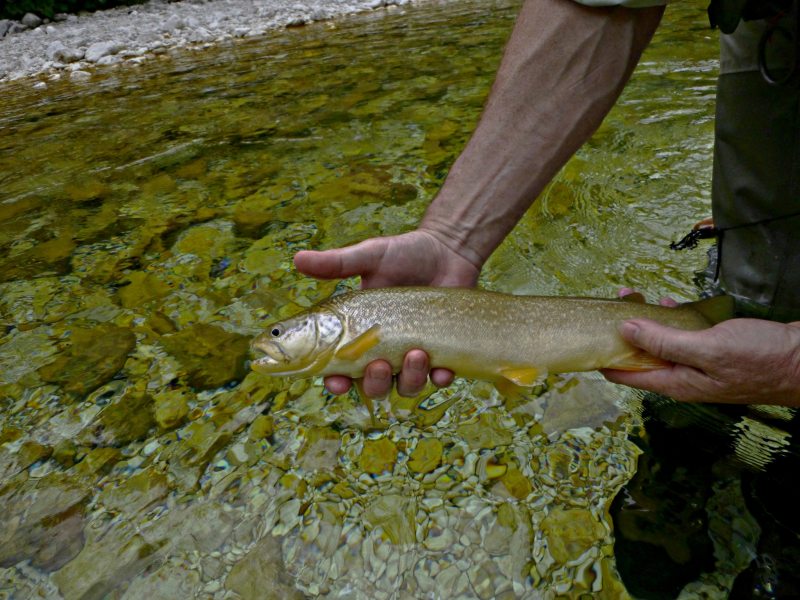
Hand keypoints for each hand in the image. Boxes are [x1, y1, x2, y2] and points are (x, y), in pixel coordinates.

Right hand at [294, 229, 479, 396]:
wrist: (448, 250)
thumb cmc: (405, 254)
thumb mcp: (370, 257)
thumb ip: (337, 263)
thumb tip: (297, 258)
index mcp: (360, 332)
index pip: (341, 366)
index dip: (336, 381)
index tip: (337, 381)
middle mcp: (386, 350)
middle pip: (373, 385)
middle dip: (375, 383)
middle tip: (379, 364)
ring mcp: (414, 354)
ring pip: (406, 386)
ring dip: (409, 380)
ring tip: (417, 354)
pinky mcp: (443, 352)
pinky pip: (440, 378)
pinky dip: (441, 378)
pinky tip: (442, 370)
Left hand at [603, 317, 799, 405]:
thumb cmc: (761, 359)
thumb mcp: (707, 348)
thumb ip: (664, 341)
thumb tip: (625, 330)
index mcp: (675, 383)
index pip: (626, 374)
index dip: (603, 356)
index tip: (586, 336)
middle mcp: (682, 377)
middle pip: (640, 355)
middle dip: (623, 330)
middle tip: (613, 303)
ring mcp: (698, 364)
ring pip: (661, 342)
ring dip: (646, 320)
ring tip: (633, 296)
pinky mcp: (714, 351)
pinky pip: (683, 335)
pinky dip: (672, 319)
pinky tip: (668, 303)